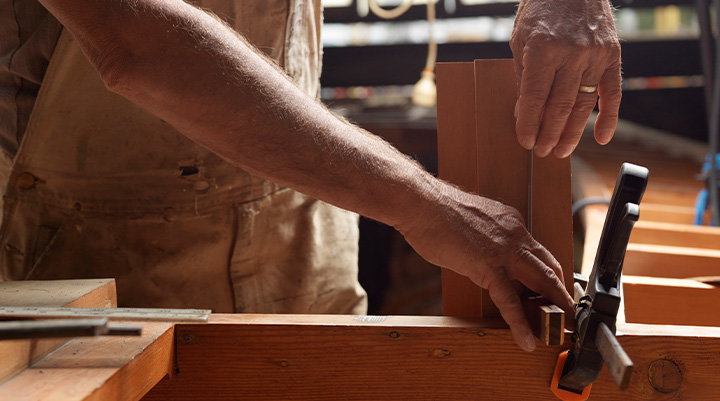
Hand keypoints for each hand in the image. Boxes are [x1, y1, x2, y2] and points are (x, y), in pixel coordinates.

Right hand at [396, 183, 573, 351]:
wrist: (421, 203)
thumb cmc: (436, 210)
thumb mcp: (472, 221)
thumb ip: (485, 238)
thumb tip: (483, 255)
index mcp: (510, 222)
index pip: (538, 251)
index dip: (549, 273)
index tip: (551, 289)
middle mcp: (515, 234)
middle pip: (550, 267)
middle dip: (562, 292)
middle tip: (568, 313)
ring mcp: (504, 250)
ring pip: (542, 281)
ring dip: (556, 307)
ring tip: (563, 327)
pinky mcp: (488, 266)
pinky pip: (510, 300)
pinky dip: (521, 323)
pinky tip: (526, 339)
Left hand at [510, 0, 620, 157]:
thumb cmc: (541, 11)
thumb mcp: (520, 39)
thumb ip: (522, 76)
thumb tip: (523, 112)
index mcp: (543, 50)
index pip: (533, 98)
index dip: (528, 124)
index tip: (525, 141)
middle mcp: (572, 54)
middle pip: (559, 107)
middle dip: (549, 134)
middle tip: (542, 151)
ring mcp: (595, 55)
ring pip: (583, 105)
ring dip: (572, 132)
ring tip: (562, 150)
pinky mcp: (612, 55)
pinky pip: (612, 93)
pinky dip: (609, 117)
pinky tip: (602, 137)